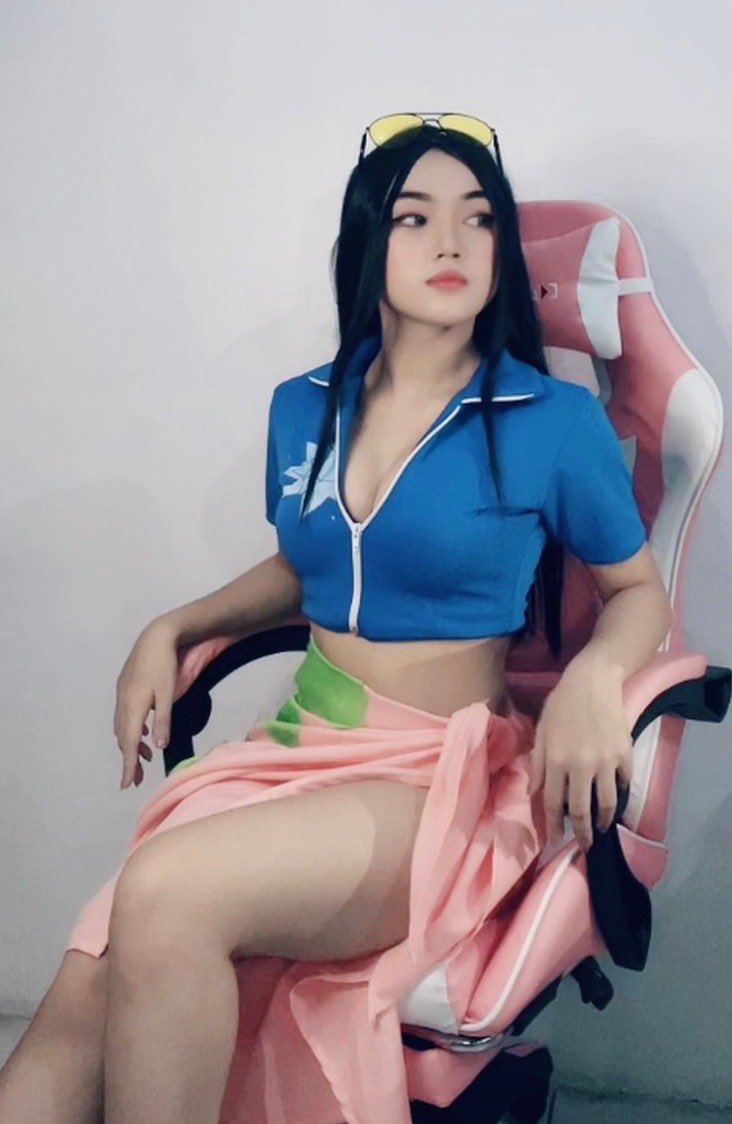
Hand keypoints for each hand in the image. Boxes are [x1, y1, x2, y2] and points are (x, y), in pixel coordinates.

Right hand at [113, 617, 180, 789]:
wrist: (156, 636)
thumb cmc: (164, 664)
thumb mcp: (167, 694)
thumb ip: (163, 721)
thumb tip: (158, 747)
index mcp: (132, 706)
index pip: (128, 743)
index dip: (127, 765)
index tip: (126, 785)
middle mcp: (123, 702)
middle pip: (123, 738)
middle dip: (128, 759)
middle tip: (134, 780)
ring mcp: (122, 694)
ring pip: (123, 727)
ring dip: (131, 744)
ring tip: (144, 759)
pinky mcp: (125, 687)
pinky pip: (124, 715)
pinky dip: (132, 728)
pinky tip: (143, 731)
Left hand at [527, 657, 632, 851]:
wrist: (594, 681)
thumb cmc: (561, 704)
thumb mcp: (542, 732)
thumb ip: (538, 765)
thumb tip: (535, 794)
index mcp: (556, 760)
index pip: (553, 803)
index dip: (553, 826)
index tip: (554, 841)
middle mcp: (581, 765)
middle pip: (582, 811)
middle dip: (582, 834)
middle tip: (584, 846)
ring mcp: (606, 761)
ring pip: (607, 803)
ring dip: (604, 821)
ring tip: (601, 829)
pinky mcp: (625, 754)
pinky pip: (624, 783)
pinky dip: (620, 795)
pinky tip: (615, 800)